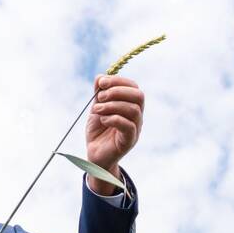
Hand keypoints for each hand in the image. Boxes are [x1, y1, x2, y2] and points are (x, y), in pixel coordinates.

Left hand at [85, 74, 143, 191]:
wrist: (94, 155)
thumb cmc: (98, 132)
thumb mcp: (97, 109)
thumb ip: (99, 94)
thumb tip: (100, 77)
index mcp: (130, 106)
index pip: (133, 87)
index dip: (118, 81)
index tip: (101, 83)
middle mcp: (136, 116)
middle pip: (139, 96)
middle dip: (118, 91)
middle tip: (100, 96)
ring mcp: (135, 129)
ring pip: (133, 110)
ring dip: (112, 105)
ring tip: (97, 109)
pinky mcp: (129, 141)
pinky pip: (128, 126)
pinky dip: (113, 119)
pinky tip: (103, 120)